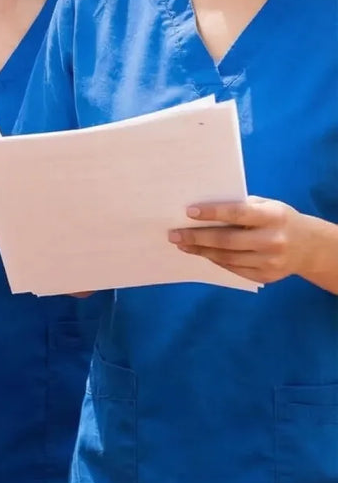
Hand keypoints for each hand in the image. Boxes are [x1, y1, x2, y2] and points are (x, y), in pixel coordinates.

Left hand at [169, 196, 328, 284]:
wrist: (309, 247)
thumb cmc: (277, 219)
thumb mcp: (266, 205)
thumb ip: (240, 206)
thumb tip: (201, 209)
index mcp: (273, 217)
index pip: (238, 213)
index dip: (212, 212)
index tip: (188, 211)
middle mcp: (273, 240)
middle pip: (228, 240)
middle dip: (197, 237)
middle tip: (174, 234)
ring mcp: (271, 262)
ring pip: (227, 257)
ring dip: (201, 251)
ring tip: (181, 244)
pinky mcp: (267, 276)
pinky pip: (234, 269)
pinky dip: (215, 260)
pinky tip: (201, 253)